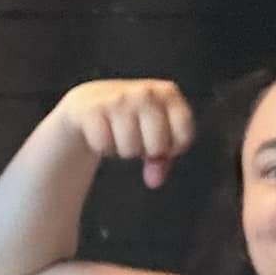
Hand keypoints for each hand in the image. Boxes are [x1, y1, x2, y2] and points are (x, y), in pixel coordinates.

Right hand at [56, 78, 194, 190]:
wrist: (91, 99)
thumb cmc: (130, 118)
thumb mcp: (154, 131)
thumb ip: (163, 158)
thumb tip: (154, 181)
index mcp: (168, 93)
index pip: (184, 136)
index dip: (172, 149)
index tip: (162, 143)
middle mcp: (146, 93)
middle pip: (157, 146)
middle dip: (145, 150)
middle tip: (136, 137)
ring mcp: (119, 99)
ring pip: (129, 150)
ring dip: (122, 150)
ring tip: (118, 133)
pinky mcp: (93, 109)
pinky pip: (104, 146)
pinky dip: (103, 146)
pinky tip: (103, 132)